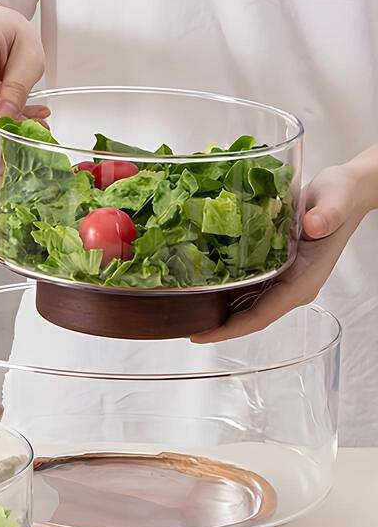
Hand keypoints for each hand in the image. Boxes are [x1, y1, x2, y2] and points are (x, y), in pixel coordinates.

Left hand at [192, 160, 373, 343]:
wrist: (345, 191)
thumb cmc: (342, 195)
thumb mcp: (336, 198)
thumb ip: (328, 213)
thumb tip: (315, 226)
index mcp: (304, 282)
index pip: (261, 316)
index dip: (230, 329)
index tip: (202, 335)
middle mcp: (291, 287)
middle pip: (247, 317)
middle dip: (215, 326)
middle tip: (180, 326)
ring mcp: (282, 281)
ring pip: (243, 306)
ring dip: (215, 311)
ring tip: (183, 312)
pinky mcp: (274, 270)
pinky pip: (245, 289)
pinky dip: (222, 291)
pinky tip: (200, 288)